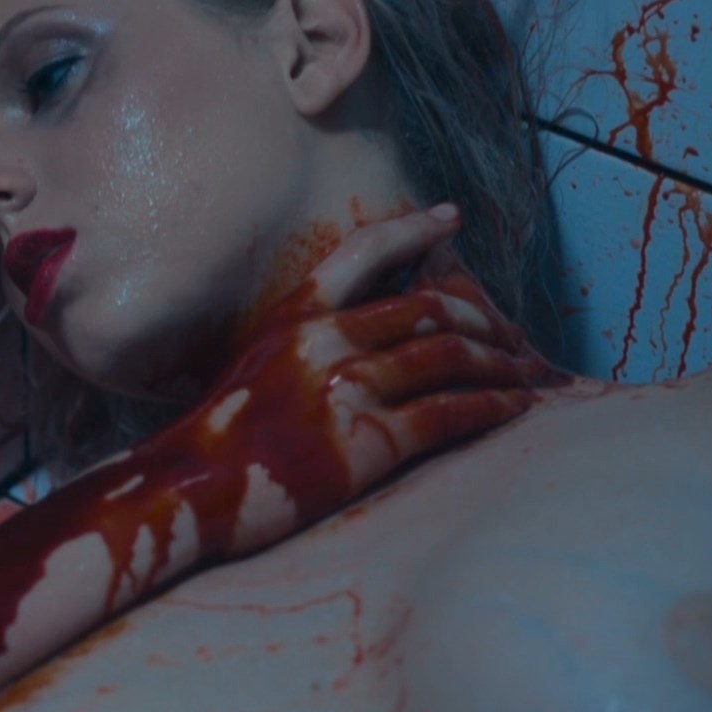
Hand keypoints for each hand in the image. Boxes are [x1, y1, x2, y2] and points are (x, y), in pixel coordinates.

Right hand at [145, 205, 556, 563]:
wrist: (187, 494)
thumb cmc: (217, 440)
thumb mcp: (252, 365)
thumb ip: (303, 342)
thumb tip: (361, 336)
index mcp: (295, 315)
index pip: (366, 252)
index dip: (414, 229)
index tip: (450, 217)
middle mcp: (325, 341)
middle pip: (429, 308)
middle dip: (482, 316)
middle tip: (511, 331)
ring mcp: (348, 389)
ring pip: (449, 357)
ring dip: (499, 363)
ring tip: (524, 372)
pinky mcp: (368, 441)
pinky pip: (450, 412)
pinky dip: (492, 406)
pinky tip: (514, 409)